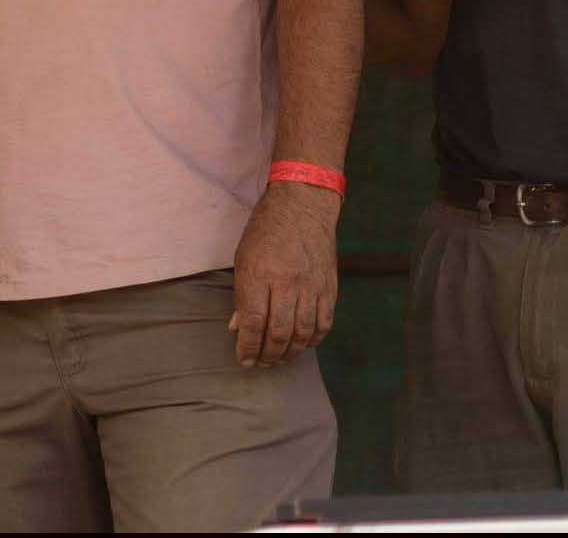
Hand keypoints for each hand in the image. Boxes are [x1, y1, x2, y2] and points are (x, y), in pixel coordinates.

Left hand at [229, 182, 340, 367]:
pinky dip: (313, 339)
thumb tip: (238, 328)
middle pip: (278, 333)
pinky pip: (324, 323)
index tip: (243, 359)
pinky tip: (303, 344)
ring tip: (279, 358)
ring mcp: (311, 286)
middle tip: (261, 363)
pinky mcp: (329, 286)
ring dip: (290, 352)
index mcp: (259, 274)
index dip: (248, 347)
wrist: (302, 204)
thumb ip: (242, 294)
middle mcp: (286, 283)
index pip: (253, 323)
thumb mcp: (243, 257)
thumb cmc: (266, 229)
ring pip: (303, 333)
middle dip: (267, 355)